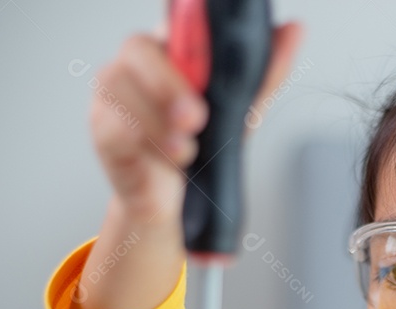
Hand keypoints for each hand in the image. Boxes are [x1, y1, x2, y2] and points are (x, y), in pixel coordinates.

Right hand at [90, 22, 301, 224]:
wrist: (179, 204)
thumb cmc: (205, 149)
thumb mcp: (243, 110)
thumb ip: (266, 72)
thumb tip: (293, 30)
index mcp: (174, 48)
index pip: (175, 14)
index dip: (183, 15)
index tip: (200, 36)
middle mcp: (138, 65)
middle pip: (137, 47)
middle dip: (168, 83)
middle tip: (197, 116)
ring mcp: (114, 94)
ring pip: (117, 84)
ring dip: (157, 119)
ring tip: (187, 148)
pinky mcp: (102, 129)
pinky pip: (110, 124)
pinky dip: (144, 141)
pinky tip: (170, 156)